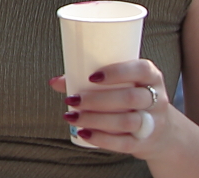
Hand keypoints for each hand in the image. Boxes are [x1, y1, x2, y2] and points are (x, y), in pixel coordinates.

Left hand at [50, 59, 174, 157]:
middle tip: (72, 100)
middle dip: (97, 100)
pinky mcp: (145, 143)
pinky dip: (102, 139)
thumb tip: (54, 82)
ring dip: (95, 119)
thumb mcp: (118, 81)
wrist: (159, 128)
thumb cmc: (128, 93)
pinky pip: (125, 143)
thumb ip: (87, 78)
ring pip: (126, 122)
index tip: (91, 77)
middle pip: (129, 98)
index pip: (141, 70)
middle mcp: (157, 99)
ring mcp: (154, 123)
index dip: (117, 72)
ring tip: (71, 116)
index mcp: (151, 76)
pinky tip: (83, 133)